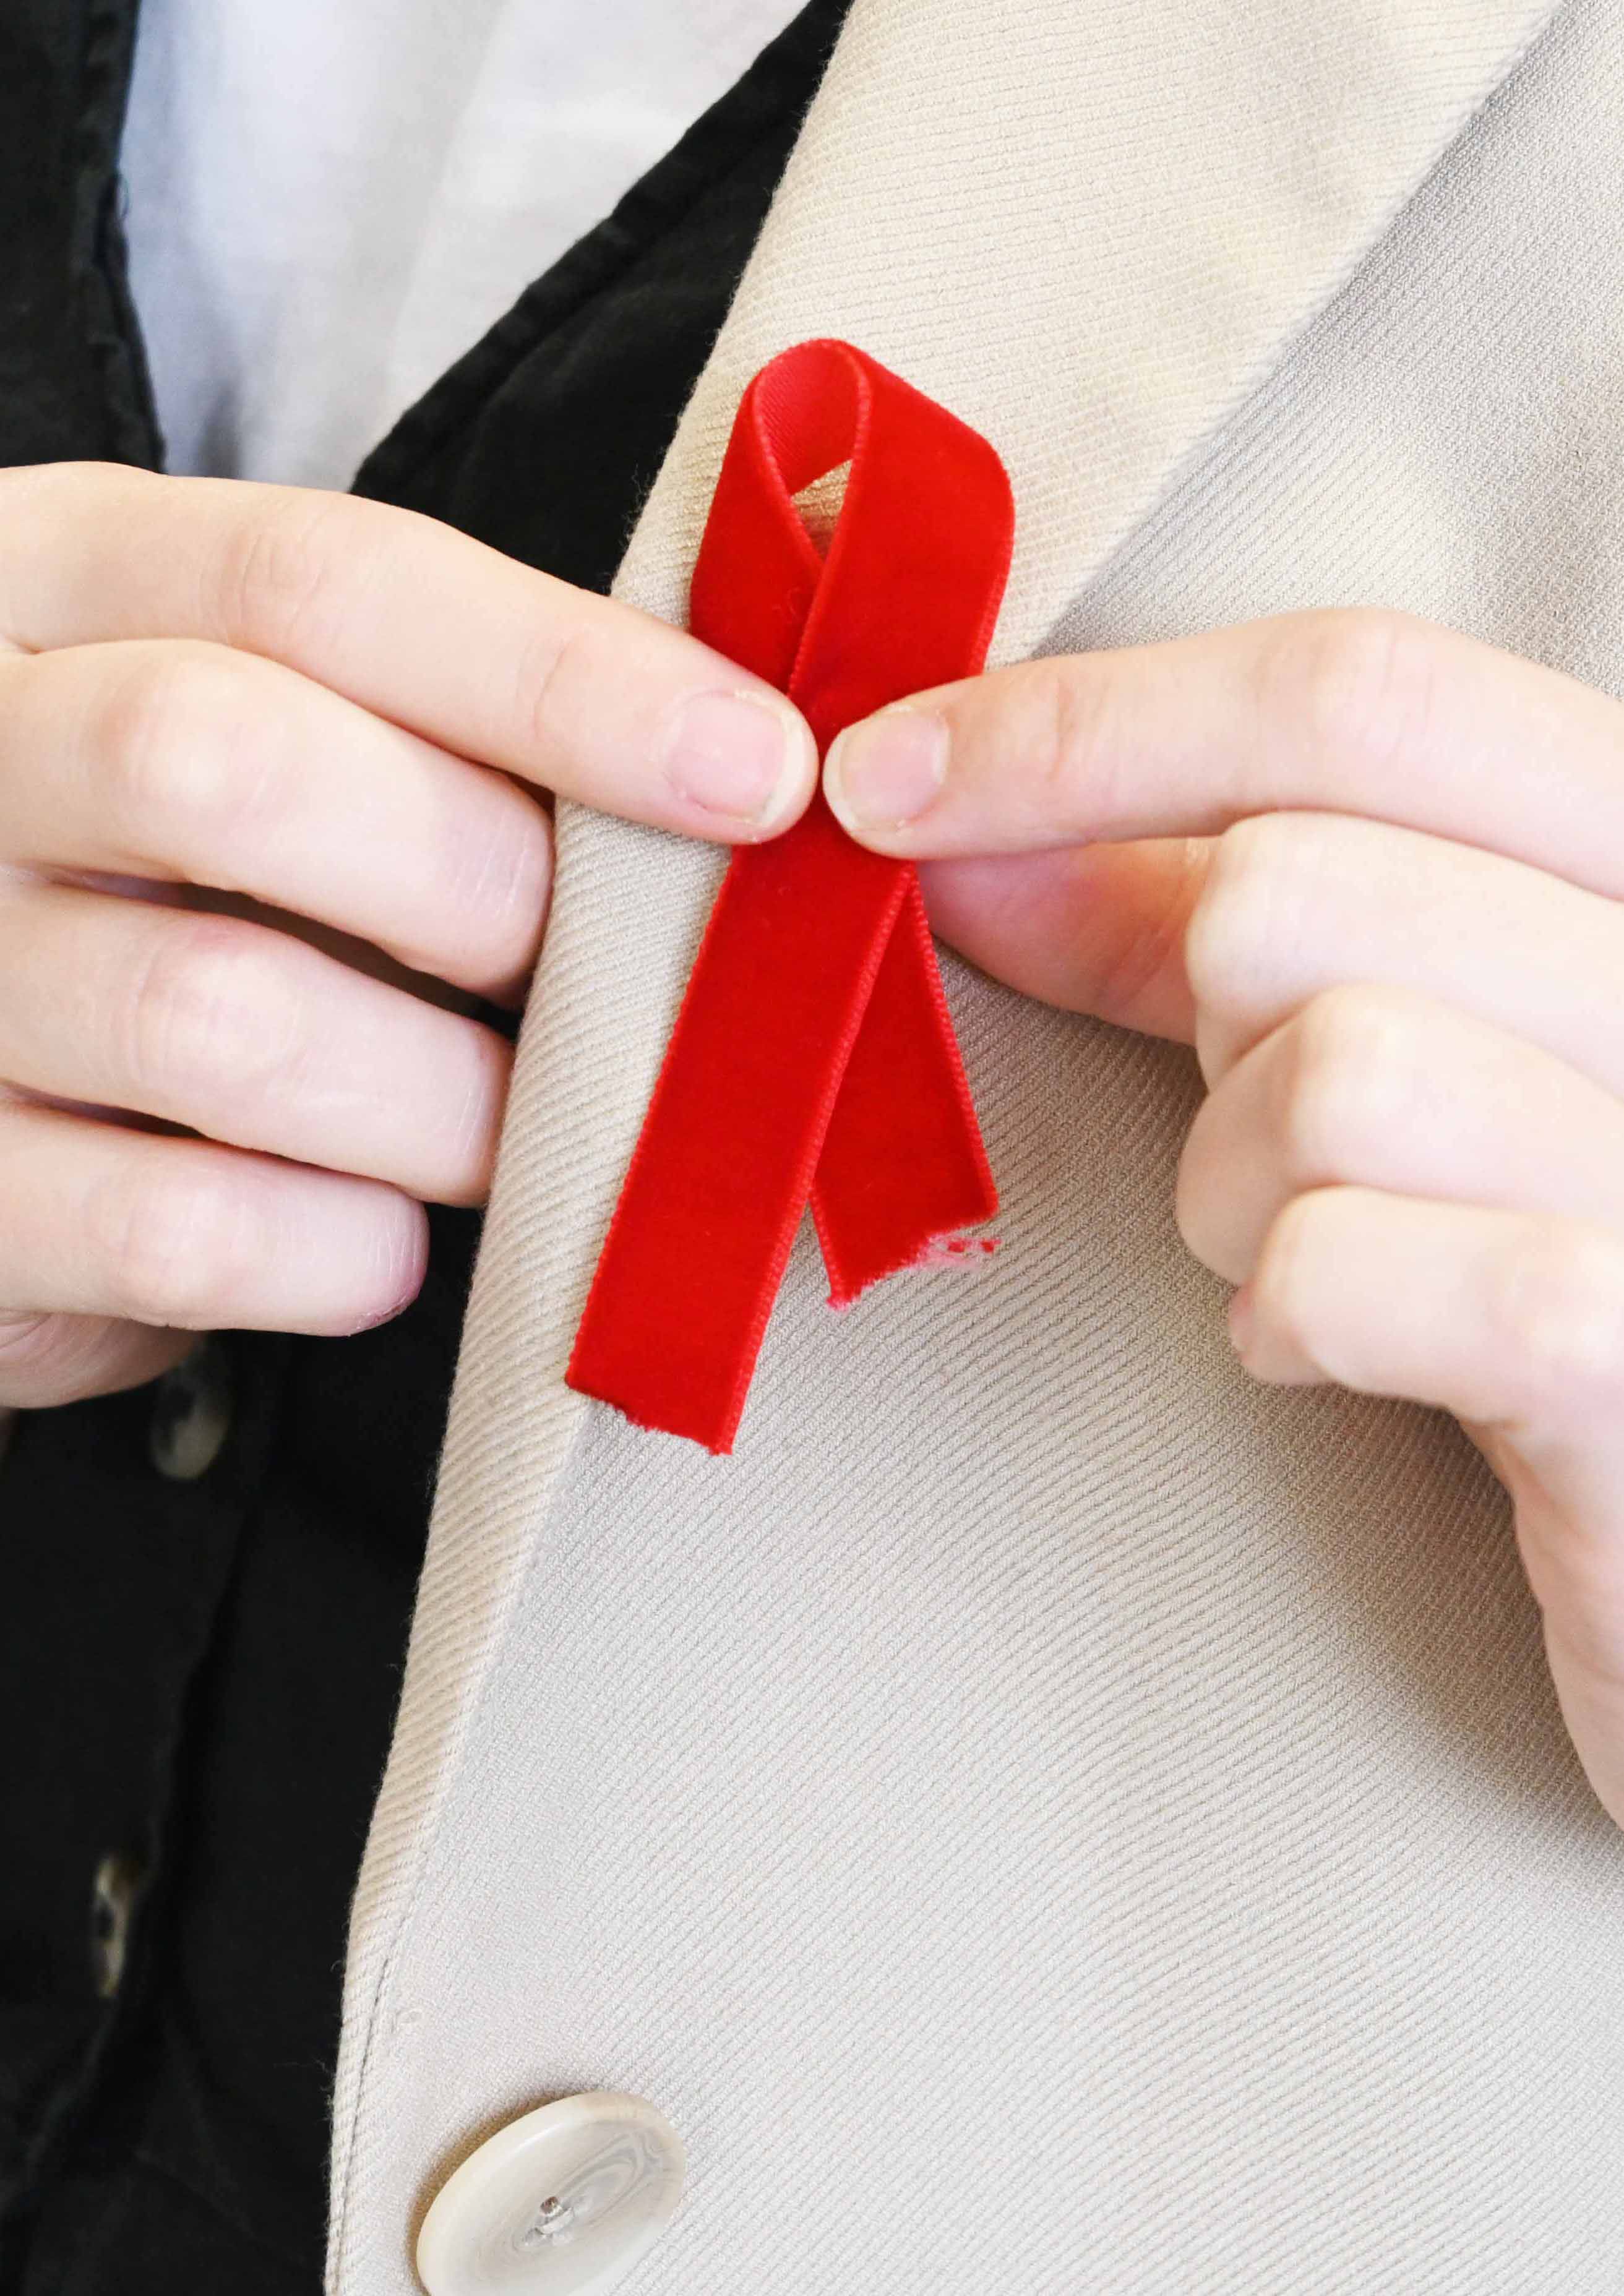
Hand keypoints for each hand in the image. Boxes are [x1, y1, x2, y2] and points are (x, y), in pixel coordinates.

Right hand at [0, 462, 815, 1405]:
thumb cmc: (183, 872)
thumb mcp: (276, 715)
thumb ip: (450, 695)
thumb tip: (756, 720)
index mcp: (65, 584)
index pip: (322, 581)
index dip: (564, 677)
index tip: (760, 772)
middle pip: (230, 762)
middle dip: (476, 888)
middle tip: (577, 978)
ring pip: (217, 1014)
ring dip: (437, 1101)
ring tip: (498, 1128)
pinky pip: (184, 1229)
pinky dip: (342, 1249)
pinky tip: (379, 1237)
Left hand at [824, 608, 1623, 1826]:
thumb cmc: (1503, 1250)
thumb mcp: (1368, 1029)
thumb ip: (1179, 916)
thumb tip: (940, 808)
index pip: (1364, 689)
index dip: (1088, 725)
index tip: (885, 785)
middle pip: (1298, 885)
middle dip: (1199, 1019)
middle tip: (1257, 1126)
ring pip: (1325, 1068)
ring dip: (1237, 1184)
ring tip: (1302, 1251)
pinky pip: (1357, 1265)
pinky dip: (1291, 1314)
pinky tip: (1330, 1348)